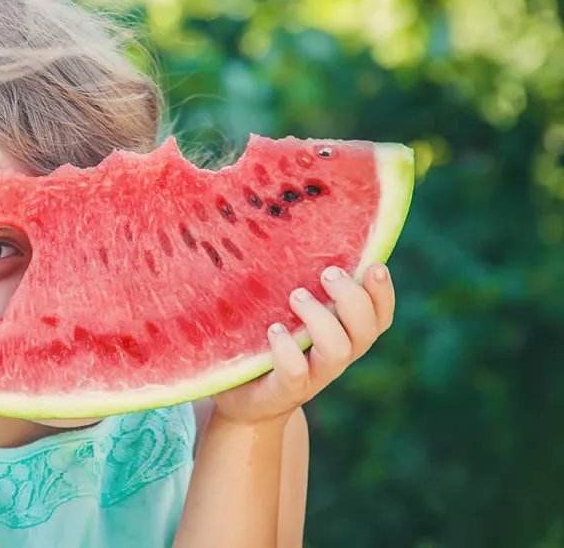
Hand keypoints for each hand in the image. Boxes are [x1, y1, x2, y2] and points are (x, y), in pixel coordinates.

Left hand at [211, 263, 394, 423]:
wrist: (242, 403)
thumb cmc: (266, 344)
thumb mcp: (285, 312)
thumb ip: (298, 282)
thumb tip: (289, 225)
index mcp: (343, 334)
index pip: (379, 315)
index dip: (384, 293)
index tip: (374, 266)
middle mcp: (335, 355)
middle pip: (367, 330)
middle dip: (353, 298)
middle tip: (327, 274)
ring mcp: (313, 376)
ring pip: (338, 350)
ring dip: (322, 319)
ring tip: (296, 296)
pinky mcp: (284, 391)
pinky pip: (295, 372)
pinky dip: (287, 349)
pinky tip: (274, 329)